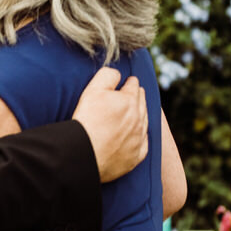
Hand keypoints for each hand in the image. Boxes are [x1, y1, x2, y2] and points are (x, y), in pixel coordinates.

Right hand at [72, 67, 148, 182]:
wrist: (85, 154)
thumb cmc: (87, 121)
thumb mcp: (93, 90)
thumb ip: (108, 76)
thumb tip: (117, 73)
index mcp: (130, 101)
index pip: (133, 86)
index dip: (130, 82)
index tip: (129, 81)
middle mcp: (139, 119)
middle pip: (142, 103)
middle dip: (138, 96)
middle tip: (136, 92)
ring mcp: (139, 139)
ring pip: (145, 122)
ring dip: (142, 115)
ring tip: (138, 111)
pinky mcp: (136, 156)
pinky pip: (143, 144)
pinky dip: (141, 137)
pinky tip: (137, 136)